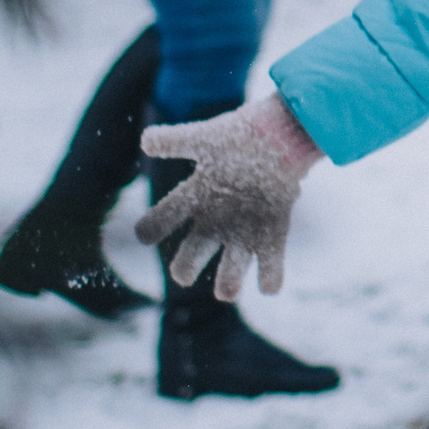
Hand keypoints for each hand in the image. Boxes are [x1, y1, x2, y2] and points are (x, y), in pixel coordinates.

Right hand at [135, 95, 323, 299]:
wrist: (282, 134)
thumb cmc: (242, 136)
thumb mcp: (205, 137)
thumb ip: (175, 140)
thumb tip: (146, 140)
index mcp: (196, 195)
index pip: (166, 216)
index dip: (154, 226)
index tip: (145, 235)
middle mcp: (216, 219)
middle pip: (195, 251)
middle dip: (187, 266)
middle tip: (184, 276)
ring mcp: (244, 228)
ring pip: (232, 265)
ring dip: (230, 281)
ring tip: (226, 293)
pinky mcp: (272, 231)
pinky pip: (270, 260)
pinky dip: (271, 275)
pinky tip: (270, 286)